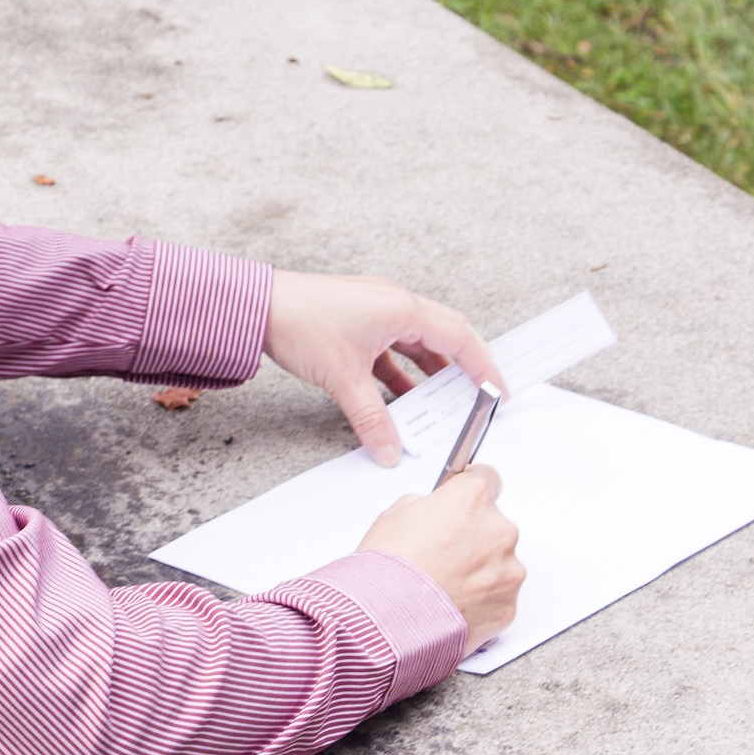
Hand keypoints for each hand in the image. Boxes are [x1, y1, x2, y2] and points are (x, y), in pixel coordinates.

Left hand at [263, 270, 504, 465]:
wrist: (256, 306)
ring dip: (431, 372)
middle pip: (445, 336)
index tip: (497, 391)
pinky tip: (402, 397)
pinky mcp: (359, 321)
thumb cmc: (301, 323)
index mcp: (402, 308)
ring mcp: (376, 310)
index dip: (483, 366)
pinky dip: (402, 371)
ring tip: (442, 404)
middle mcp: (394, 304)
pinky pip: (393, 348)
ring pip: (418, 343)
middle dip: (464, 368)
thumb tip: (389, 450)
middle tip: (479, 396)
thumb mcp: (344, 379)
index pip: (459, 337)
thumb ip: (372, 419)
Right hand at [359, 464, 522, 648]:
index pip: (487, 479)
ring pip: (499, 564)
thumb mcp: (395, 514)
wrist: (385, 621)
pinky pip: (499, 598)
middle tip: (441, 556)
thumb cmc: (387, 569)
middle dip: (472, 538)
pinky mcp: (508, 607)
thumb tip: (437, 514)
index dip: (470, 494)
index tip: (465, 504)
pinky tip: (451, 605)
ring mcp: (508, 571)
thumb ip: (428, 507)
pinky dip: (481, 602)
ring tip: (443, 587)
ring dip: (479, 572)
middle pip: (494, 526)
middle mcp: (499, 531)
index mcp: (472, 499)